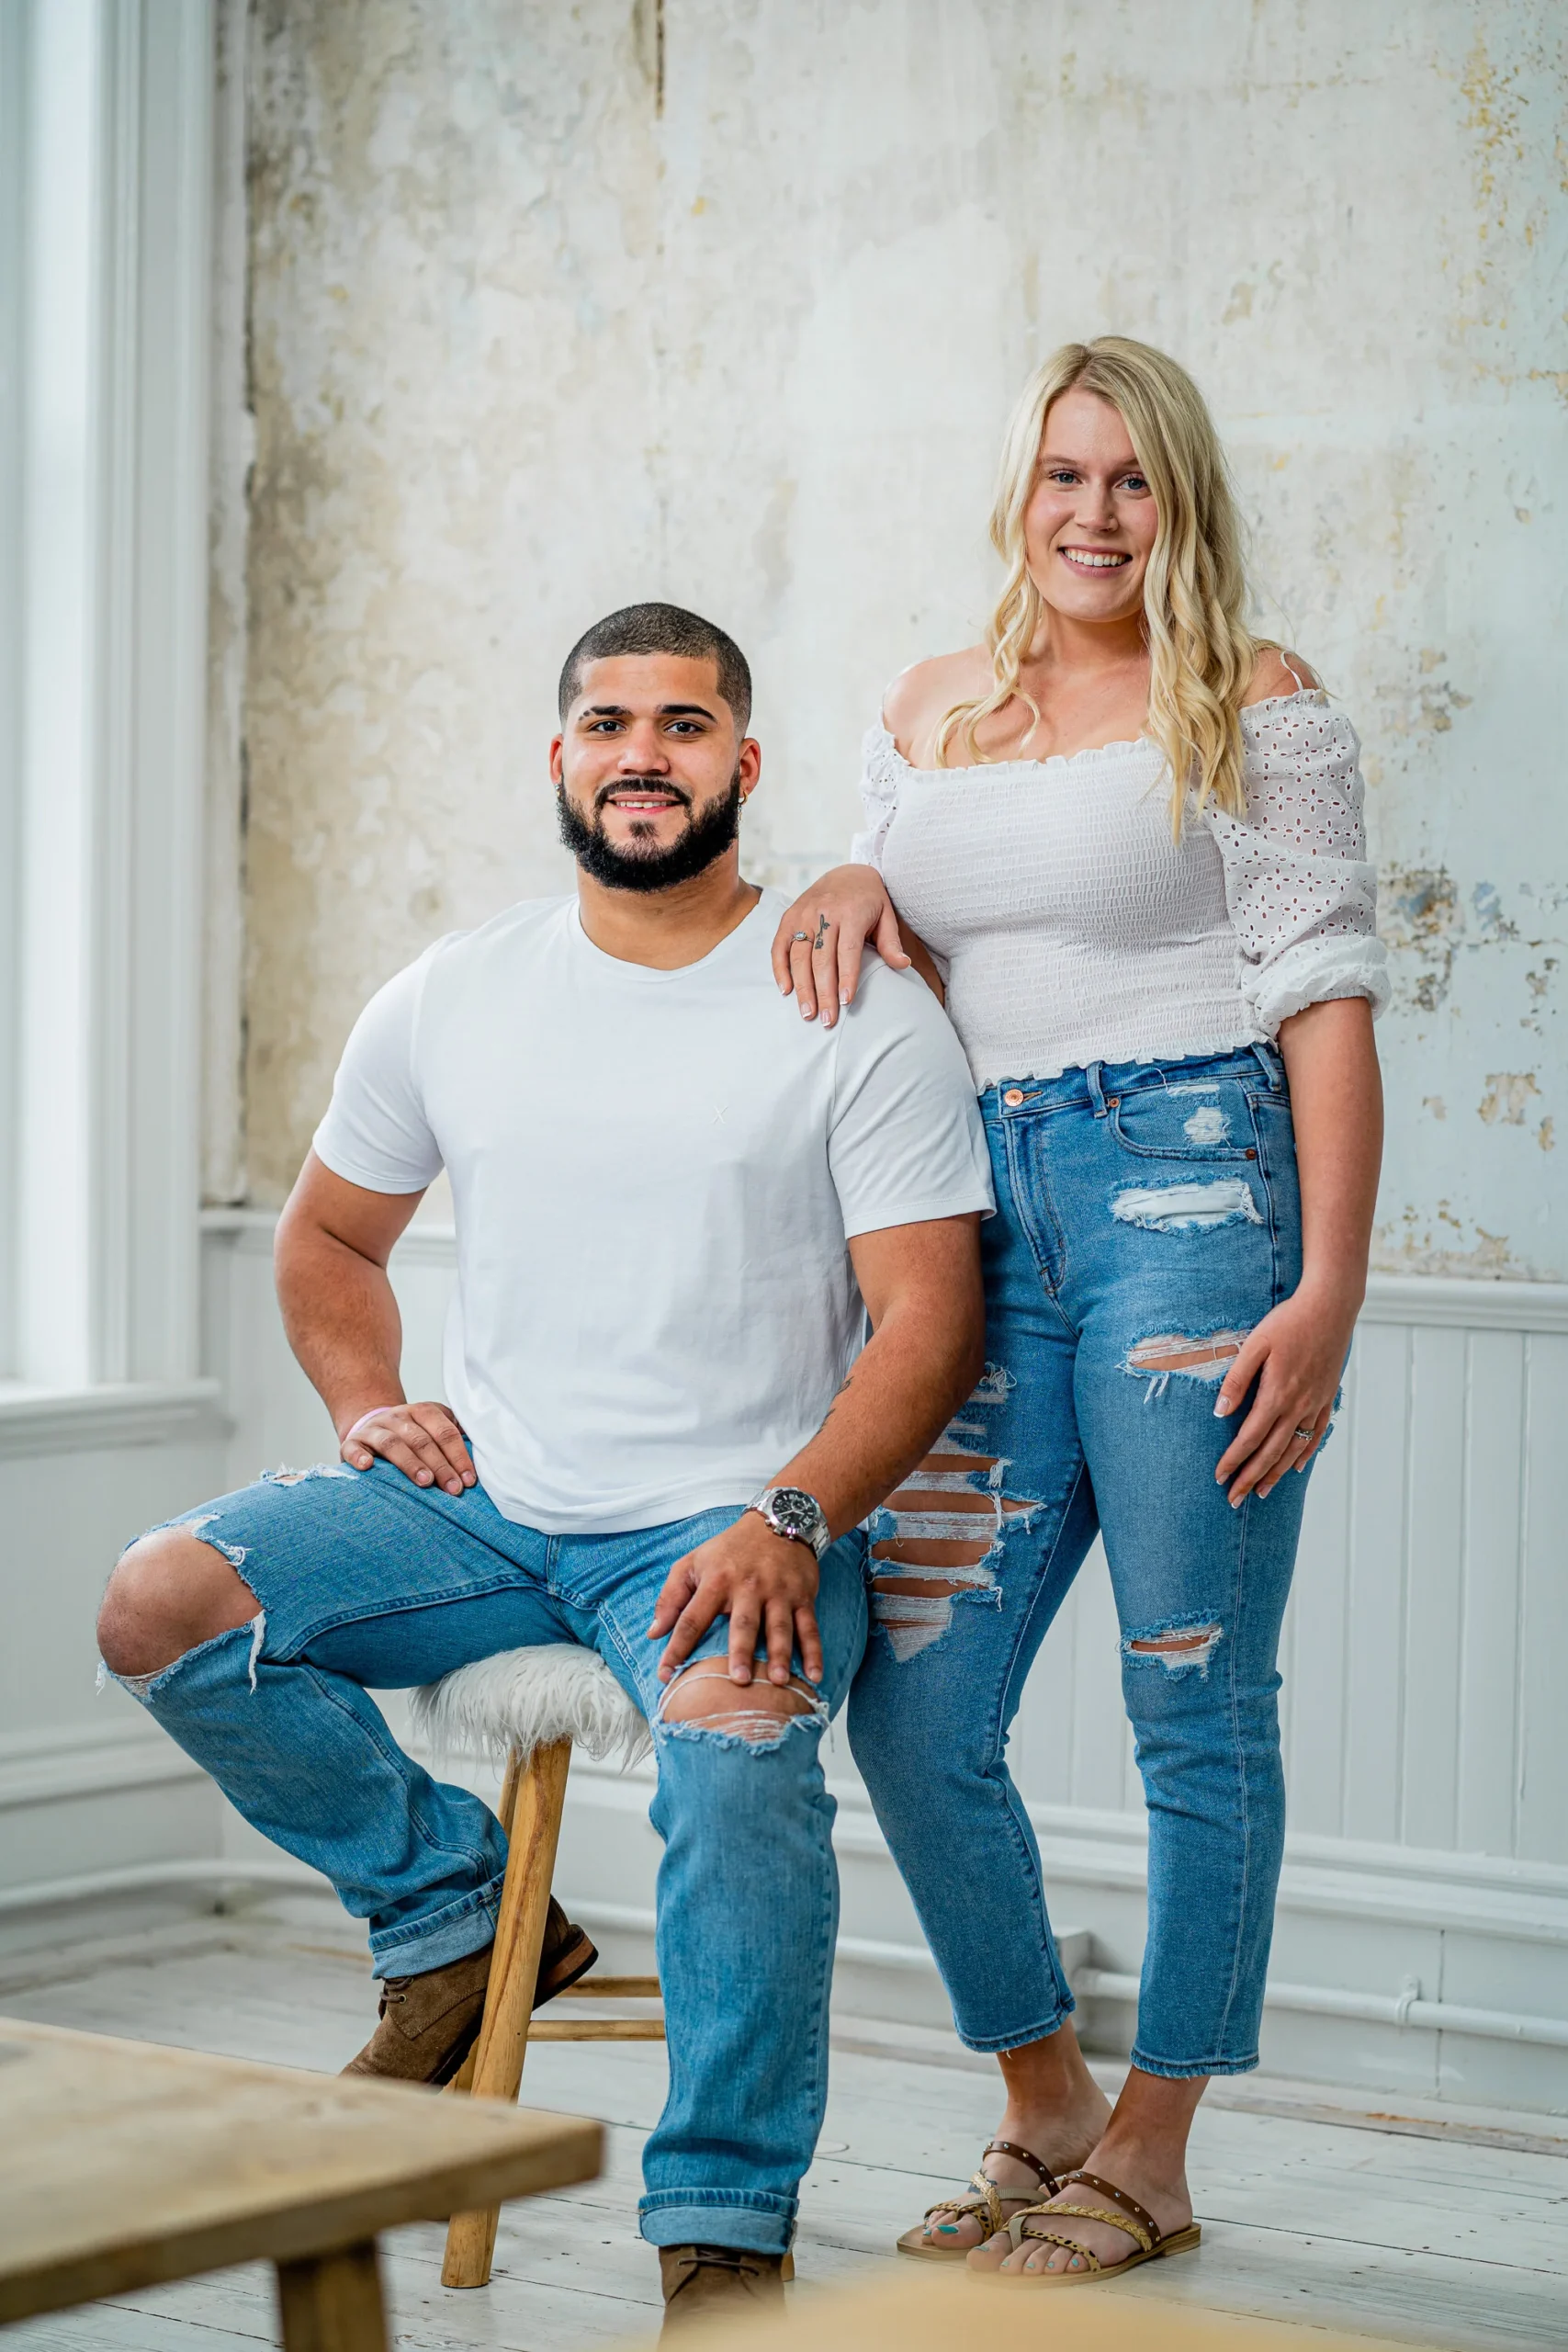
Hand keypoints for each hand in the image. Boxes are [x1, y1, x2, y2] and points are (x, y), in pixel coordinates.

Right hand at [340, 1401, 475, 1495]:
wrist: (370, 1425)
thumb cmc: (410, 1436)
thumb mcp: (432, 1430)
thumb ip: (453, 1440)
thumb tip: (484, 1459)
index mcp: (423, 1412)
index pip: (445, 1431)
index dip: (458, 1456)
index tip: (469, 1480)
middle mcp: (399, 1417)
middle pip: (422, 1440)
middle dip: (440, 1466)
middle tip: (453, 1489)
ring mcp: (374, 1429)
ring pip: (393, 1443)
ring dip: (410, 1463)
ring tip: (424, 1482)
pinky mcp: (352, 1442)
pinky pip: (354, 1448)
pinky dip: (359, 1456)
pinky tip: (367, 1467)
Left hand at [648, 1512, 823, 1685]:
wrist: (778, 1521)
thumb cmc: (729, 1550)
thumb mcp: (692, 1562)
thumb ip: (671, 1597)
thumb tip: (653, 1634)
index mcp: (716, 1580)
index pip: (693, 1618)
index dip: (678, 1646)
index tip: (666, 1673)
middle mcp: (748, 1587)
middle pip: (743, 1623)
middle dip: (741, 1651)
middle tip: (737, 1681)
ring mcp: (779, 1592)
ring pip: (779, 1626)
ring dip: (779, 1654)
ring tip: (776, 1680)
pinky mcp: (803, 1596)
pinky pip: (809, 1627)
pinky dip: (815, 1652)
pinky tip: (814, 1676)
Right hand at [770, 865, 908, 1028]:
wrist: (848, 873)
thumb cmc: (870, 901)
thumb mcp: (886, 916)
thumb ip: (891, 942)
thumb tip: (903, 966)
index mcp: (850, 912)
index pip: (847, 950)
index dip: (846, 977)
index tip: (847, 1002)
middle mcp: (824, 912)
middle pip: (821, 959)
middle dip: (823, 992)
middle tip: (826, 1020)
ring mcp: (803, 914)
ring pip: (799, 956)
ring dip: (802, 987)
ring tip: (807, 1013)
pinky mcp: (789, 917)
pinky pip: (780, 946)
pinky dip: (780, 969)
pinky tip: (786, 990)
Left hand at [1213, 1285, 1355, 1504]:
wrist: (1331, 1308)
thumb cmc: (1288, 1321)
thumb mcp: (1255, 1344)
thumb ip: (1237, 1379)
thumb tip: (1220, 1412)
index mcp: (1276, 1394)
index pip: (1249, 1438)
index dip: (1233, 1460)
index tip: (1218, 1477)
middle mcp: (1297, 1405)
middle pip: (1270, 1452)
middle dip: (1250, 1477)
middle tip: (1234, 1499)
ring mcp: (1315, 1404)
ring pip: (1293, 1449)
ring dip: (1276, 1473)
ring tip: (1260, 1492)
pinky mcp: (1326, 1398)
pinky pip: (1315, 1434)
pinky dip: (1305, 1453)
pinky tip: (1296, 1467)